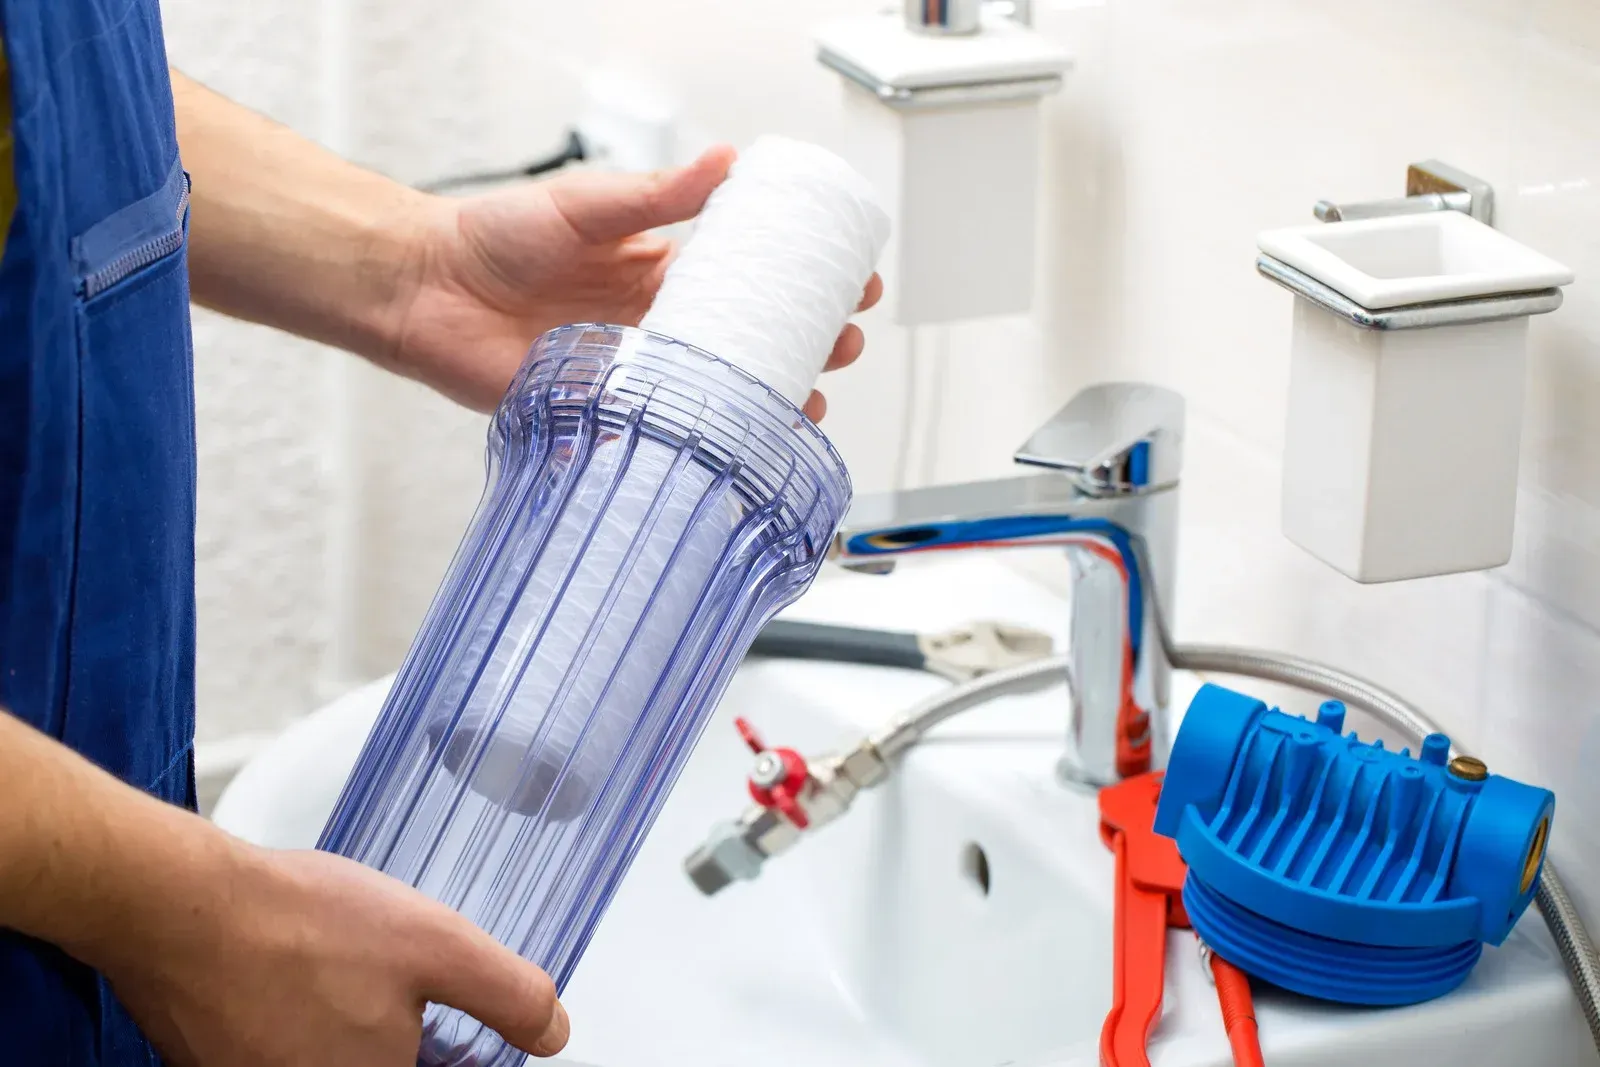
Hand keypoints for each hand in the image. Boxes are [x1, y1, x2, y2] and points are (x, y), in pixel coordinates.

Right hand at [104, 844, 567, 1066]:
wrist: (178, 906)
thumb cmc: (297, 925)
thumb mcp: (438, 945)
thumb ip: (507, 995)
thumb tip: (555, 1032)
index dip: (454, 1048)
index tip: (447, 1018)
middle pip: (386, 1063)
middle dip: (401, 1027)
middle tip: (386, 972)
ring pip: (334, 1050)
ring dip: (348, 1015)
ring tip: (338, 961)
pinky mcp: (221, 1064)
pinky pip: (286, 1043)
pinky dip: (300, 1009)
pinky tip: (298, 964)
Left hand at [390, 146, 883, 420]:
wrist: (426, 289)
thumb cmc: (493, 238)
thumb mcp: (587, 205)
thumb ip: (655, 194)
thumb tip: (725, 162)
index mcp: (659, 270)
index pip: (748, 280)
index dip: (800, 285)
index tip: (849, 284)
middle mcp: (656, 323)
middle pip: (747, 342)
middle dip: (805, 345)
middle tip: (844, 342)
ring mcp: (636, 369)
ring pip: (717, 390)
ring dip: (768, 397)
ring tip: (809, 398)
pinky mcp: (604, 408)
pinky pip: (664, 427)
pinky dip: (704, 436)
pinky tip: (740, 441)